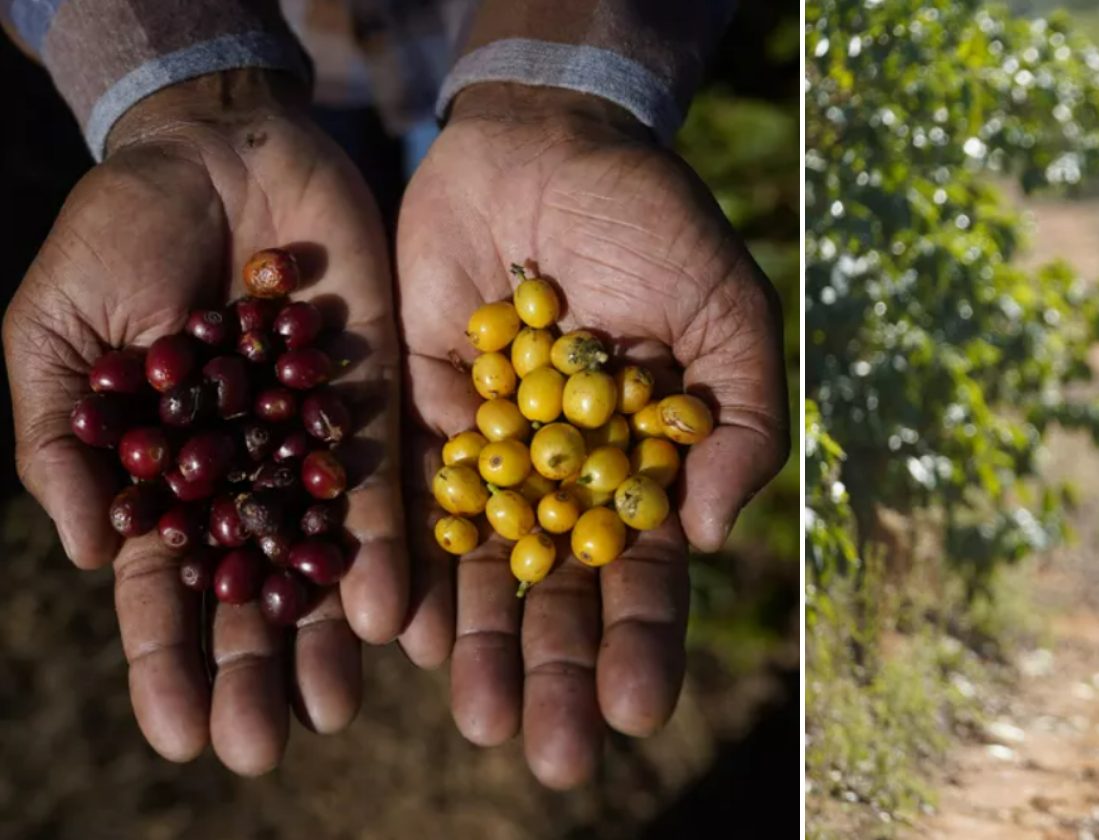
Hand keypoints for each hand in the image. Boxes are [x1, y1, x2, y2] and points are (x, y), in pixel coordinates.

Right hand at [3, 70, 408, 772]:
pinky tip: (394, 612)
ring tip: (337, 706)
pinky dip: (388, 546)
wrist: (218, 152)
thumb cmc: (117, 239)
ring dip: (330, 632)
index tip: (181, 735)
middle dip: (258, 669)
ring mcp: (318, 444)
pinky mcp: (381, 401)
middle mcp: (249, 477)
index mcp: (167, 476)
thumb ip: (66, 444)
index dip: (170, 661)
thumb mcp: (56, 339)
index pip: (167, 588)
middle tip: (268, 746)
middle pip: (254, 592)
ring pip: (325, 556)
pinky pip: (387, 485)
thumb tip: (99, 556)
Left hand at [395, 84, 787, 785]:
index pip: (643, 574)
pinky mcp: (415, 415)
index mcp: (643, 469)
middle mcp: (562, 479)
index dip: (642, 643)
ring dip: (478, 644)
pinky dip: (402, 566)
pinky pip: (405, 504)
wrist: (548, 145)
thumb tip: (704, 538)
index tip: (636, 710)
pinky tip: (399, 631)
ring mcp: (488, 452)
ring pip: (479, 566)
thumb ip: (737, 424)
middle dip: (554, 672)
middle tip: (551, 756)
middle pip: (557, 593)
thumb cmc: (658, 227)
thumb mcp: (728, 315)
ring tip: (473, 714)